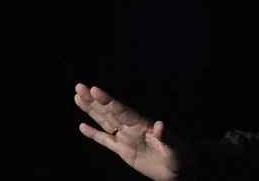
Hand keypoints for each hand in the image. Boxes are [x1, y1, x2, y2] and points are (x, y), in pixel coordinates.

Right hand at [74, 83, 188, 180]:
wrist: (179, 171)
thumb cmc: (180, 157)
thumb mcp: (175, 148)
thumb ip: (166, 137)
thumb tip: (159, 124)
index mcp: (142, 124)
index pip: (121, 110)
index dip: (107, 100)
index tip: (94, 89)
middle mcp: (131, 128)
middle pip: (109, 111)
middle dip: (94, 100)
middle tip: (79, 87)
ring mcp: (126, 138)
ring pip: (104, 121)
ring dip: (91, 110)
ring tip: (78, 97)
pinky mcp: (123, 151)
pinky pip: (105, 141)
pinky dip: (94, 134)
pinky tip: (82, 126)